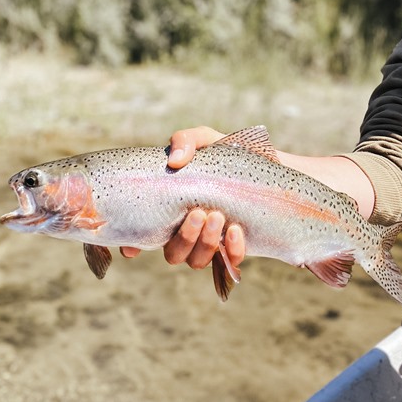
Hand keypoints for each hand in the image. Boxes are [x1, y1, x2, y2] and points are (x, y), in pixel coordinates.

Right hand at [118, 126, 245, 271]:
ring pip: (196, 261)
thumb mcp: (205, 140)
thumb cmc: (227, 153)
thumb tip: (176, 161)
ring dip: (204, 243)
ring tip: (217, 216)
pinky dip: (231, 249)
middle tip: (198, 212)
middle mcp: (187, 231)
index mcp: (171, 210)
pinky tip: (236, 230)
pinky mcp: (236, 246)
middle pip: (173, 253)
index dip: (133, 246)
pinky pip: (229, 261)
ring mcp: (211, 241)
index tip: (133, 248)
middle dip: (184, 238)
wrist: (268, 164)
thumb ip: (185, 141)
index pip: (144, 235)